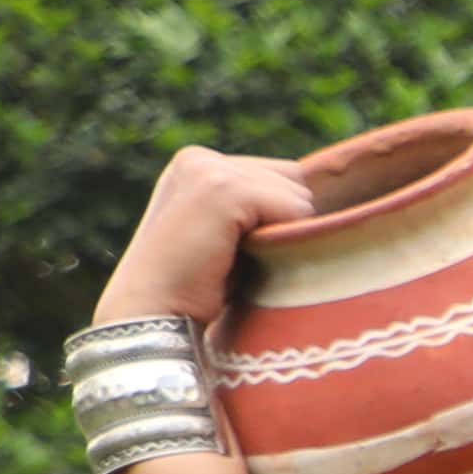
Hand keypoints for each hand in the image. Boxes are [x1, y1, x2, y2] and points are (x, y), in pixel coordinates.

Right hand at [100, 145, 324, 330]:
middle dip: (282, 225)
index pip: (284, 176)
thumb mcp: (227, 234)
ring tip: (234, 258)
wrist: (152, 316)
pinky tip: (236, 257)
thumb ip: (258, 206)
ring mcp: (209, 169)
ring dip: (281, 235)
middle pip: (296, 181)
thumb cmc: (196, 288)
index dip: (276, 220)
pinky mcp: (222, 188)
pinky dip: (282, 241)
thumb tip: (320, 199)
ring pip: (300, 196)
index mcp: (197, 163)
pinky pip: (296, 209)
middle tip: (234, 258)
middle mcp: (200, 157)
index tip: (232, 250)